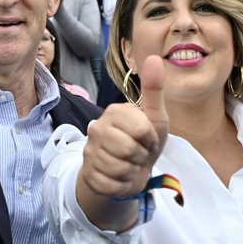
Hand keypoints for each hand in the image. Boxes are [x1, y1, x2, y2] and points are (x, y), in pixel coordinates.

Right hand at [75, 55, 168, 232]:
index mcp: (114, 112)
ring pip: (120, 169)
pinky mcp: (87, 174)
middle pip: (130, 150)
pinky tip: (119, 177)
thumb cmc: (143, 142)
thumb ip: (154, 90)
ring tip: (129, 165)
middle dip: (141, 157)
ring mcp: (89, 151)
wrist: (126, 171)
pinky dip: (121, 185)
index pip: (141, 129)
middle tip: (138, 154)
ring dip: (131, 172)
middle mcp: (96, 128)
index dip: (150, 139)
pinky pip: (111, 184)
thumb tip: (153, 57)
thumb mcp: (155, 118)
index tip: (148, 139)